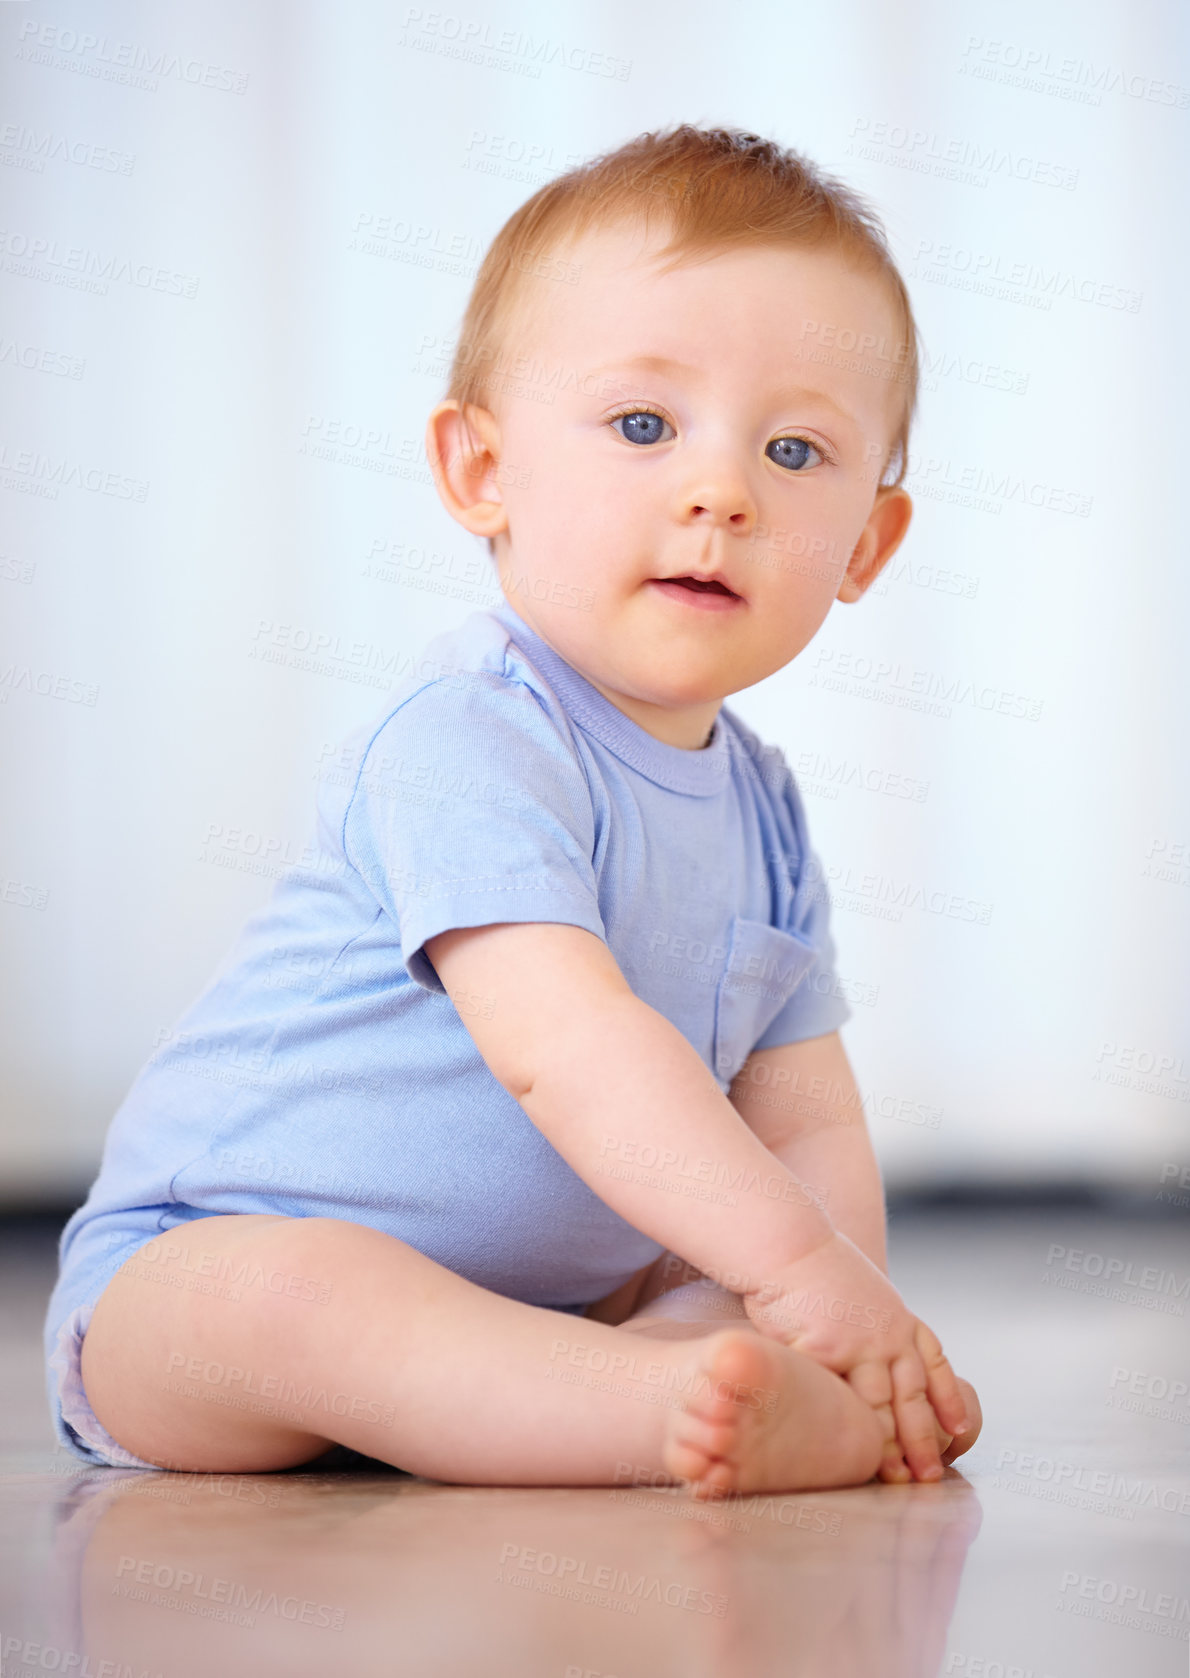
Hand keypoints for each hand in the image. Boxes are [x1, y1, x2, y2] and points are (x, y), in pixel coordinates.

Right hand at [742, 1229, 969, 1480]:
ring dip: (888, 1446)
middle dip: (923, 1439)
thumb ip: (876, 1324)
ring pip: (878, 1406)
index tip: (960, 1428)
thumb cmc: (815, 1267)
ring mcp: (859, 1344)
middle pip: (912, 1397)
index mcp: (900, 1318)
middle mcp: (888, 1334)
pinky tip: (843, 1450)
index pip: (935, 1365)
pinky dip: (841, 1428)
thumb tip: (879, 1352)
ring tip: (894, 1478)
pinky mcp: (825, 1352)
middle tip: (929, 1475)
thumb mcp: (864, 1291)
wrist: (788, 1243)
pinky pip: (835, 1399)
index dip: (948, 1398)